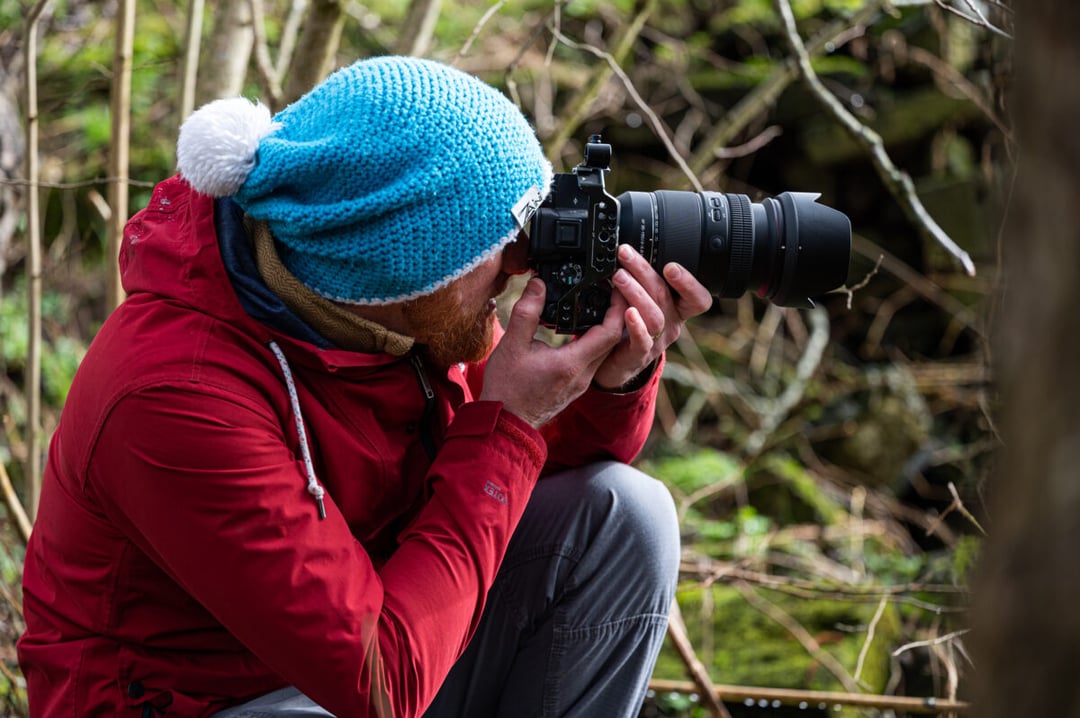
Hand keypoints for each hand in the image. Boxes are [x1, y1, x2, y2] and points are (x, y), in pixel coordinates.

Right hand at [480, 278, 624, 427]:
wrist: (504, 423)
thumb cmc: (507, 388)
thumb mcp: (512, 345)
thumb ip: (527, 311)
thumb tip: (539, 283)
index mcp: (572, 364)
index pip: (609, 332)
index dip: (617, 307)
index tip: (616, 287)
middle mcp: (583, 375)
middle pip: (612, 340)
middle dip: (616, 313)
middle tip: (612, 289)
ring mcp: (581, 383)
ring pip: (604, 351)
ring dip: (606, 327)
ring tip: (599, 303)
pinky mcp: (575, 386)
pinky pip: (594, 359)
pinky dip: (594, 340)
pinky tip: (582, 327)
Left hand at [591, 244, 713, 390]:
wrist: (616, 362)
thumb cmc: (630, 326)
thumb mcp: (643, 300)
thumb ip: (643, 281)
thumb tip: (630, 249)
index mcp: (678, 309)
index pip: (698, 298)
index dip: (689, 283)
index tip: (670, 265)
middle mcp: (671, 324)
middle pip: (665, 296)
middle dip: (644, 270)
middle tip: (625, 254)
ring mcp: (657, 341)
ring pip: (654, 316)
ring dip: (636, 292)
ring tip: (619, 276)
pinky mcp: (639, 355)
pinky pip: (642, 341)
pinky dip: (636, 325)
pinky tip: (627, 312)